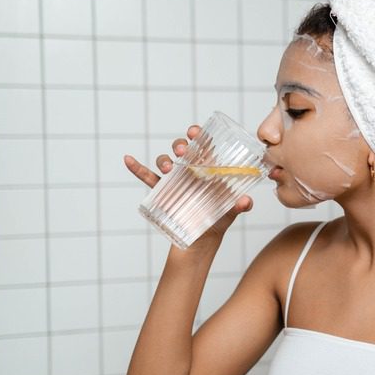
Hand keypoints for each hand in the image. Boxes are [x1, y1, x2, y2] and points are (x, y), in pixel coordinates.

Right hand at [124, 125, 253, 242]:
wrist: (202, 241)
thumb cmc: (219, 220)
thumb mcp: (231, 212)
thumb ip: (240, 205)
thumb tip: (245, 201)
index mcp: (208, 168)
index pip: (203, 145)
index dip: (198, 135)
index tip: (195, 133)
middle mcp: (190, 170)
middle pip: (182, 149)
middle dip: (181, 145)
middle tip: (184, 151)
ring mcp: (175, 180)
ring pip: (165, 161)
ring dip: (164, 159)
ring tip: (169, 167)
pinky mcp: (162, 192)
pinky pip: (147, 177)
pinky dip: (137, 168)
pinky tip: (128, 159)